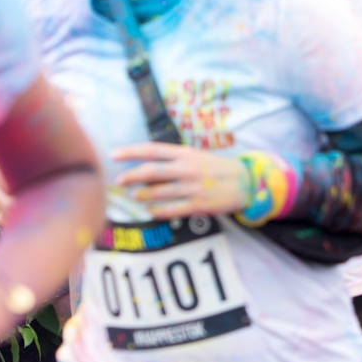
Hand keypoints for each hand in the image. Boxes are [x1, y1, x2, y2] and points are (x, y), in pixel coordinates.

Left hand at [110, 142, 249, 218]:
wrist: (247, 183)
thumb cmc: (218, 169)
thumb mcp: (198, 157)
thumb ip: (175, 160)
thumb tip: (146, 166)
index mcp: (187, 154)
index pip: (153, 150)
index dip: (131, 151)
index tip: (114, 154)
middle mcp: (188, 169)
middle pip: (152, 171)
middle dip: (132, 176)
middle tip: (119, 181)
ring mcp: (193, 187)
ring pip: (159, 192)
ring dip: (143, 195)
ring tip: (135, 196)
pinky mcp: (199, 204)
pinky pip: (172, 209)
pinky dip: (158, 211)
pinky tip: (151, 211)